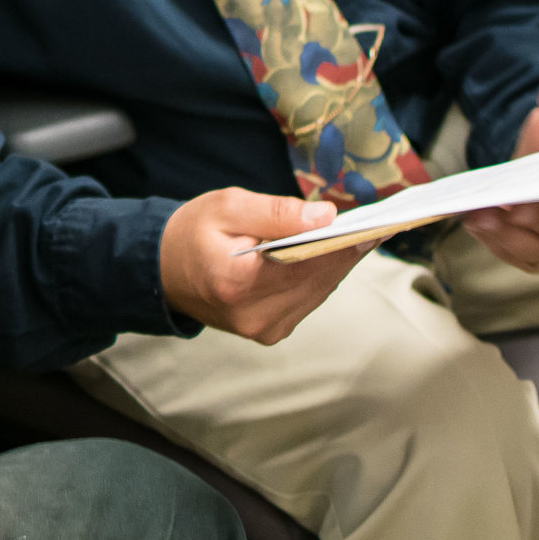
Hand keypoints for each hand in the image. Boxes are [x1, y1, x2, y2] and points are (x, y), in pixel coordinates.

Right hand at [160, 188, 371, 344]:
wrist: (161, 272)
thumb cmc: (192, 233)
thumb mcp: (227, 207)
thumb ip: (276, 212)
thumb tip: (326, 216)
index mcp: (239, 282)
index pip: (308, 263)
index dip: (345, 243)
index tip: (377, 225)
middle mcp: (254, 314)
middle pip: (319, 279)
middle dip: (347, 251)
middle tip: (374, 226)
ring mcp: (262, 329)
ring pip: (319, 292)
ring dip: (337, 265)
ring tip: (356, 237)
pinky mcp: (268, 333)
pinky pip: (308, 301)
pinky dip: (319, 278)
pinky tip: (328, 256)